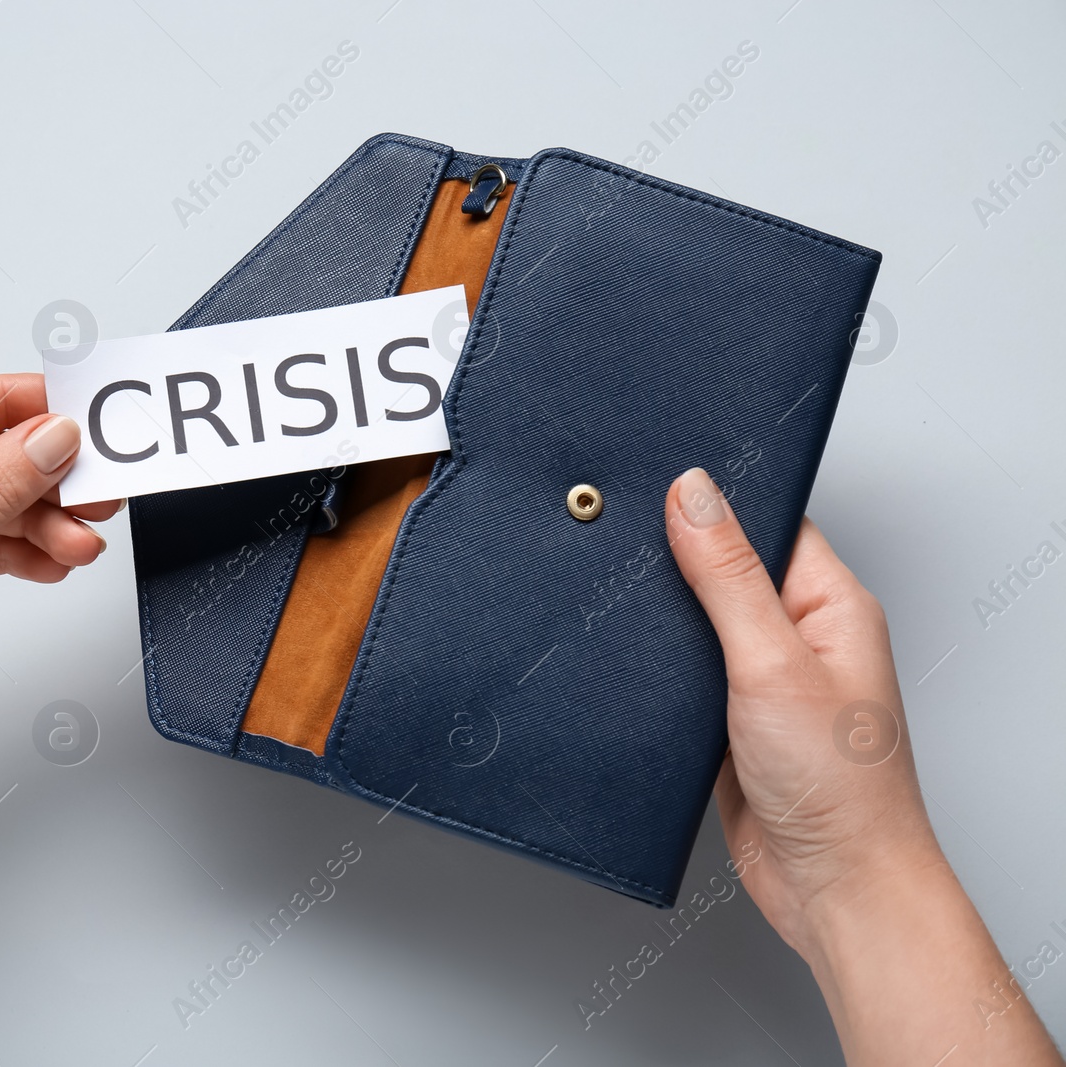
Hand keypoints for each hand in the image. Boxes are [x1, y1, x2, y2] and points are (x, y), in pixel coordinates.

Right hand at [664, 466, 936, 951]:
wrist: (831, 888)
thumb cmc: (838, 787)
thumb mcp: (772, 662)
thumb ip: (727, 576)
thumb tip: (692, 493)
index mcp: (830, 604)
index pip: (768, 522)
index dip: (714, 501)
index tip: (655, 485)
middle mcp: (799, 637)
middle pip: (725, 568)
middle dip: (674, 557)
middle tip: (619, 538)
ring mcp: (763, 681)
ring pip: (696, 623)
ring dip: (660, 619)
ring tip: (614, 596)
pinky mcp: (728, 722)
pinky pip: (682, 675)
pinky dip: (652, 670)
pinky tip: (624, 663)